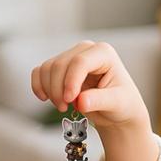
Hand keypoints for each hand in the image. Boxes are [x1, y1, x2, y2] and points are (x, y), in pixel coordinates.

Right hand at [30, 40, 150, 132]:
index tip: (70, 101)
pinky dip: (38, 85)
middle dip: (58, 90)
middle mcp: (85, 50)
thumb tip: (81, 102)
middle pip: (60, 65)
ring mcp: (71, 57)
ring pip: (47, 68)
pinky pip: (40, 71)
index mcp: (103, 53)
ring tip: (62, 107)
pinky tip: (44, 98)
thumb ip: (100, 101)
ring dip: (49, 90)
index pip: (80, 62)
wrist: (116, 109)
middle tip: (64, 108)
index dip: (71, 81)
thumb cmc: (122, 103)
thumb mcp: (117, 103)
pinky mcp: (60, 67)